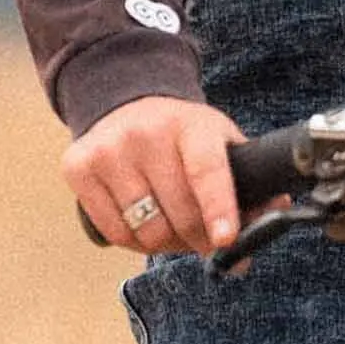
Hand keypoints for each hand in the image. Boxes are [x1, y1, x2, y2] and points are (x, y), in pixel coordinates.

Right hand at [64, 91, 246, 255]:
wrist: (124, 101)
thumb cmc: (181, 134)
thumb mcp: (219, 143)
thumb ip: (248, 185)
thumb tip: (265, 228)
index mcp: (190, 126)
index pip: (207, 170)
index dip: (219, 209)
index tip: (227, 239)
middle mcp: (145, 133)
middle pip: (179, 213)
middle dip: (199, 238)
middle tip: (206, 239)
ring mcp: (108, 150)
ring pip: (146, 230)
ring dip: (166, 242)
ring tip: (172, 226)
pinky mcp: (78, 167)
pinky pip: (114, 232)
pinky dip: (133, 240)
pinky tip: (141, 220)